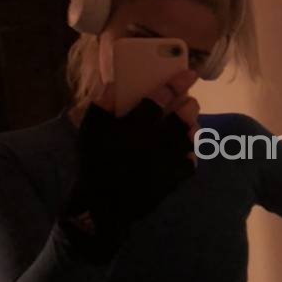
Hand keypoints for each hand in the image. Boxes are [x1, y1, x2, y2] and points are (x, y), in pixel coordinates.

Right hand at [61, 69, 201, 255]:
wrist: (101, 208)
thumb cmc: (93, 165)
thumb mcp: (89, 133)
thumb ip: (100, 107)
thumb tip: (111, 84)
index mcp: (134, 128)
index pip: (159, 99)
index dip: (175, 83)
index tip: (189, 73)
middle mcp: (154, 143)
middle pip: (181, 117)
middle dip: (189, 105)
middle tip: (190, 101)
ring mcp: (165, 163)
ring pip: (188, 139)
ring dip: (192, 127)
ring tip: (191, 123)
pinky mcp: (171, 181)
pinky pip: (189, 164)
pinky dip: (190, 154)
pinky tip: (186, 150)